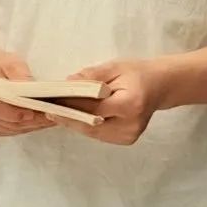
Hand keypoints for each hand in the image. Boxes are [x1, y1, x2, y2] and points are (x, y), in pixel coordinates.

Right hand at [0, 48, 54, 137]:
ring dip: (32, 125)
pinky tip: (38, 121)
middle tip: (53, 115)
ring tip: (50, 118)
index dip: (17, 113)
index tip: (35, 111)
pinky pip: (10, 131)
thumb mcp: (10, 62)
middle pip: (10, 122)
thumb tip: (33, 88)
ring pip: (13, 129)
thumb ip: (20, 75)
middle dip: (33, 120)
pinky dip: (26, 127)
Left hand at [43, 59, 165, 144]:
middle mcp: (130, 125)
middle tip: (47, 108)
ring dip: (74, 122)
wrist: (160, 85)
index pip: (93, 109)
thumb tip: (66, 83)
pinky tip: (73, 116)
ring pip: (93, 132)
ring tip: (55, 111)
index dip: (71, 106)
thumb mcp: (114, 67)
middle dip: (67, 117)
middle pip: (91, 125)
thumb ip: (91, 77)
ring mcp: (129, 136)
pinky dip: (85, 125)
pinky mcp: (126, 140)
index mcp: (130, 104)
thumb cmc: (137, 72)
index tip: (52, 101)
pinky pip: (99, 134)